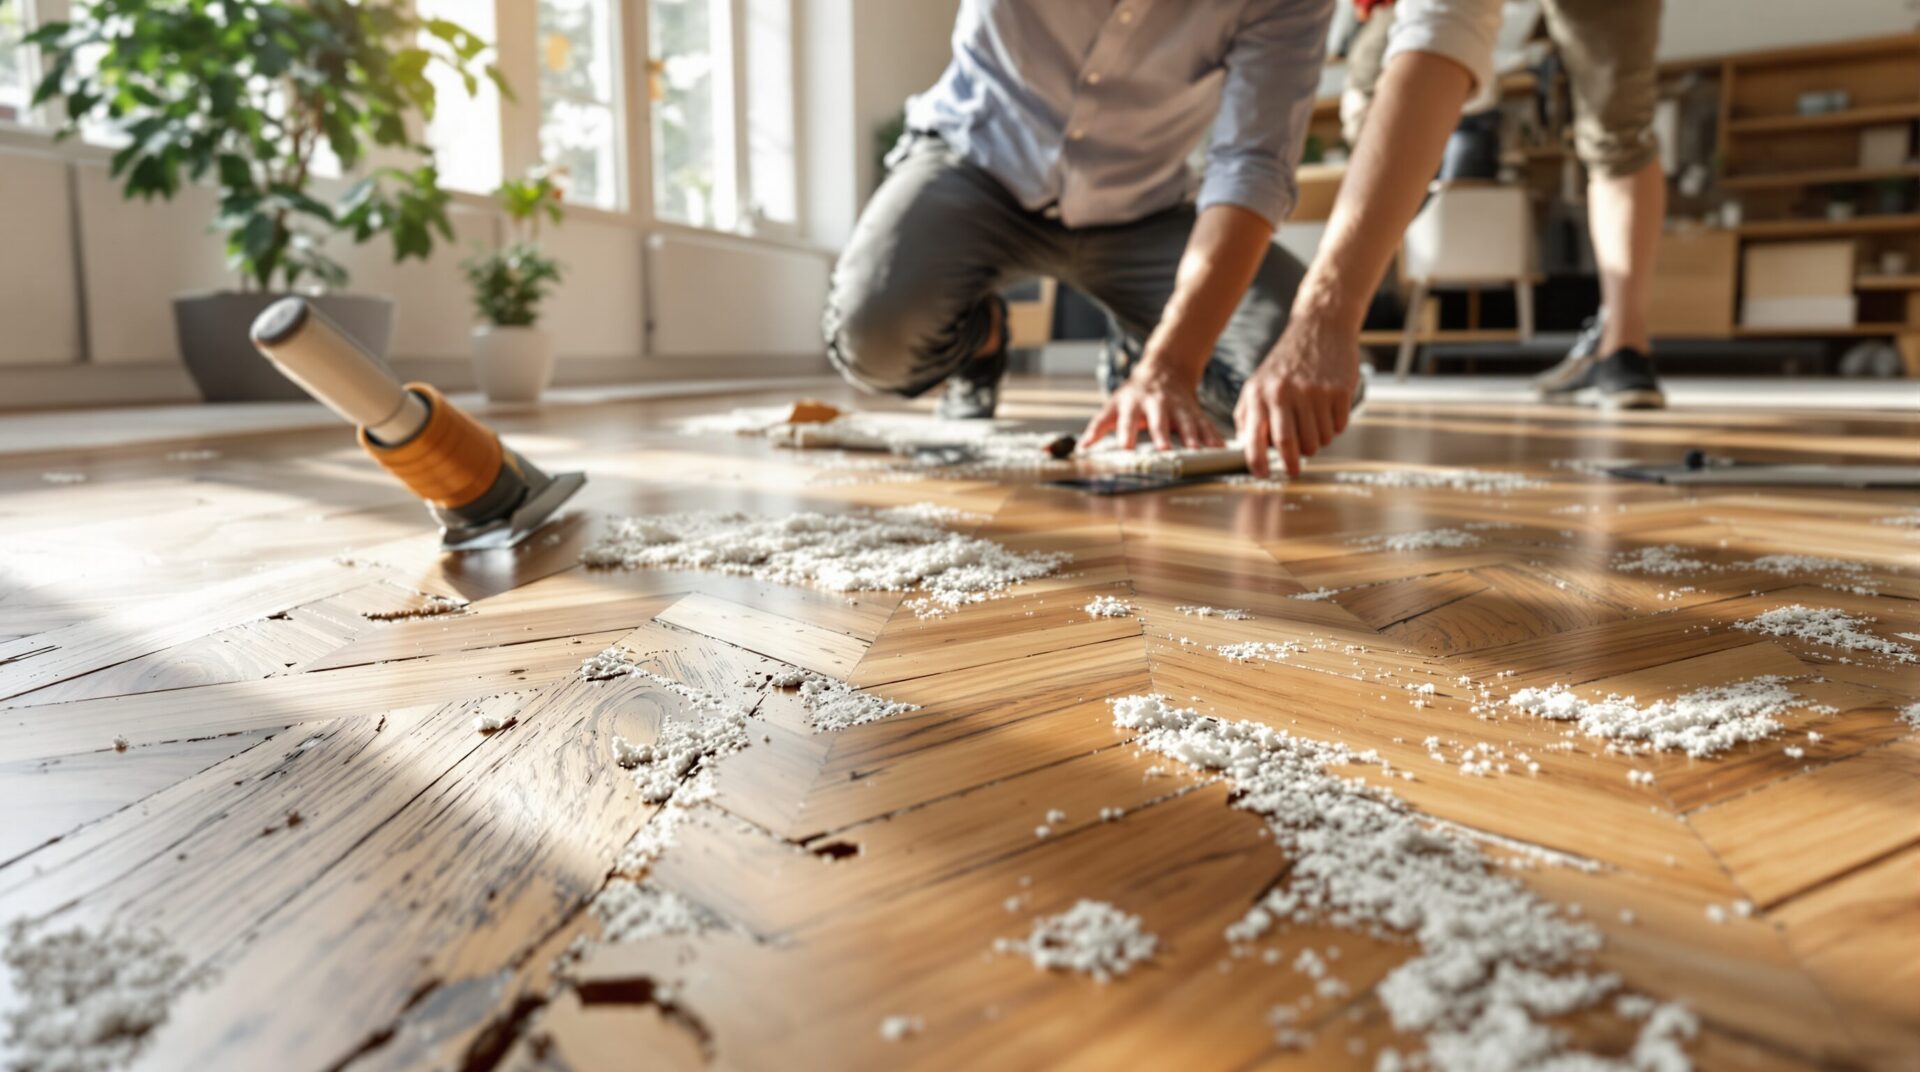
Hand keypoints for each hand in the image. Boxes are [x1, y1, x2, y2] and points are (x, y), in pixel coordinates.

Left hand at [1080, 359, 1225, 450]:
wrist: (1165, 370)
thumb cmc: (1134, 395)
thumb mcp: (1113, 406)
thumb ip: (1098, 427)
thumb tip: (1082, 447)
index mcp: (1133, 404)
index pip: (1126, 420)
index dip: (1125, 434)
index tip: (1125, 448)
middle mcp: (1156, 404)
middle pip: (1159, 420)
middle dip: (1162, 435)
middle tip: (1165, 450)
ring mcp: (1177, 407)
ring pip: (1186, 421)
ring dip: (1192, 436)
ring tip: (1197, 451)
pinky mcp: (1195, 412)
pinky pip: (1206, 424)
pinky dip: (1213, 437)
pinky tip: (1220, 450)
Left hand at [1234, 316, 1358, 477]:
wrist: (1319, 328)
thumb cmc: (1286, 361)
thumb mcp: (1258, 382)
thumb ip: (1248, 414)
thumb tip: (1245, 446)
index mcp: (1260, 393)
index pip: (1255, 438)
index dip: (1258, 463)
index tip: (1262, 476)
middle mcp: (1285, 393)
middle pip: (1290, 445)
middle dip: (1291, 464)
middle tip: (1293, 470)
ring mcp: (1314, 392)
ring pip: (1317, 441)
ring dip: (1316, 443)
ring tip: (1312, 425)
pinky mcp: (1339, 391)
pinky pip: (1338, 428)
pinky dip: (1333, 428)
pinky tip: (1327, 411)